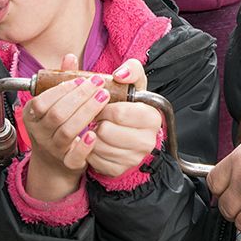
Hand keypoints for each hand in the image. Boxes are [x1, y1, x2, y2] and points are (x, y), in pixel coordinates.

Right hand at [23, 58, 110, 200]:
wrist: (55, 163)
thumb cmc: (56, 126)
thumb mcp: (55, 102)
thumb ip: (62, 80)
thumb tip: (70, 57)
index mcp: (32, 116)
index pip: (42, 101)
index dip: (62, 89)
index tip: (82, 79)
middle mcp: (39, 133)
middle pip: (57, 114)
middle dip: (80, 97)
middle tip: (99, 85)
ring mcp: (53, 149)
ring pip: (67, 131)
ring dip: (86, 112)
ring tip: (104, 98)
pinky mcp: (68, 163)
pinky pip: (74, 156)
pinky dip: (84, 145)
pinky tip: (95, 133)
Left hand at [86, 59, 162, 176]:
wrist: (131, 134)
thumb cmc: (129, 107)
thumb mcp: (134, 85)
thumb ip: (131, 70)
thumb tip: (120, 74)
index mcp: (152, 117)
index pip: (119, 112)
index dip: (104, 107)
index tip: (100, 104)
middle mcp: (147, 140)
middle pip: (106, 131)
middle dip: (97, 122)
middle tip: (97, 118)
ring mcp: (134, 158)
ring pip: (98, 146)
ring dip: (91, 136)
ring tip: (95, 128)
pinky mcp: (120, 170)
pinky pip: (95, 160)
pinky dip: (89, 150)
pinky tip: (94, 142)